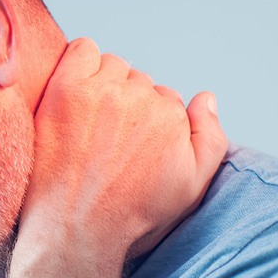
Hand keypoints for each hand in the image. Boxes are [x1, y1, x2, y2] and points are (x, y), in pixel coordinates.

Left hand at [15, 38, 227, 268]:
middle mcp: (141, 98)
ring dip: (104, 81)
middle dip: (128, 101)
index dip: (147, 120)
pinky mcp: (66, 88)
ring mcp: (102, 91)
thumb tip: (206, 98)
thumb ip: (211, 139)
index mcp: (172, 116)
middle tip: (106, 134)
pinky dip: (81, 60)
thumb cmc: (132, 213)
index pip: (164, 98)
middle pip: (139, 81)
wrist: (75, 228)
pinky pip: (81, 50)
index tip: (128, 143)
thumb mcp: (191, 187)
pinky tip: (75, 88)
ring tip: (89, 117)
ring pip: (112, 65)